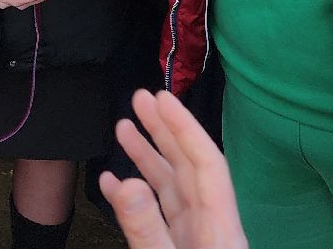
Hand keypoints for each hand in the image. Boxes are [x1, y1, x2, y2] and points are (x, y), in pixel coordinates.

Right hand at [101, 89, 247, 248]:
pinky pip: (156, 213)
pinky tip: (112, 182)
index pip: (206, 163)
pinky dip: (133, 196)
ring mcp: (193, 236)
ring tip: (124, 128)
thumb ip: (148, 228)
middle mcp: (209, 225)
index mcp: (219, 227)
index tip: (163, 99)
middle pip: (188, 166)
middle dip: (164, 129)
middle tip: (142, 99)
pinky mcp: (178, 247)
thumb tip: (127, 183)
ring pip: (169, 186)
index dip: (185, 127)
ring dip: (146, 156)